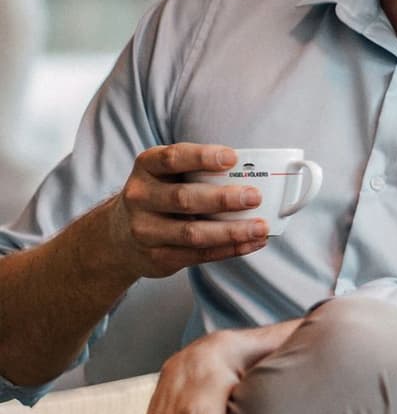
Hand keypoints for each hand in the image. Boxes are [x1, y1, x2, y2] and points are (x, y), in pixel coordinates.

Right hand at [110, 144, 271, 279]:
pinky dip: (230, 249)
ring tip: (261, 227)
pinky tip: (252, 242)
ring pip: (193, 233)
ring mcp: (146, 230)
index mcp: (147, 168)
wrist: (120, 236)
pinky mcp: (158, 256)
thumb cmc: (159, 196)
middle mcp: (141, 197)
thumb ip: (199, 172)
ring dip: (232, 231)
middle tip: (254, 197)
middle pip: (184, 198)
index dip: (202, 157)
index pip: (172, 158)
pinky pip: (199, 254)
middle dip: (223, 198)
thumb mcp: (167, 175)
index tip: (232, 158)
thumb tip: (252, 173)